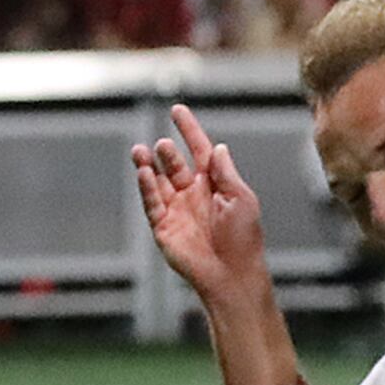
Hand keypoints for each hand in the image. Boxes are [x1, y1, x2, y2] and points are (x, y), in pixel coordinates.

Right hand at [132, 102, 271, 300]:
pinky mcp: (164, 227)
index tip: (177, 110)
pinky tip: (144, 173)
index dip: (189, 130)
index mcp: (215, 184)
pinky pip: (152, 203)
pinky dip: (147, 188)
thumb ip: (226, 174)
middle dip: (168, 152)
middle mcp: (193, 193)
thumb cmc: (243, 238)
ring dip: (149, 165)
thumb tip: (218, 147)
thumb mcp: (241, 200)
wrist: (231, 274)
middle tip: (164, 145)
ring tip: (141, 151)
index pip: (199, 150)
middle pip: (175, 165)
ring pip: (158, 181)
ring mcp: (177, 209)